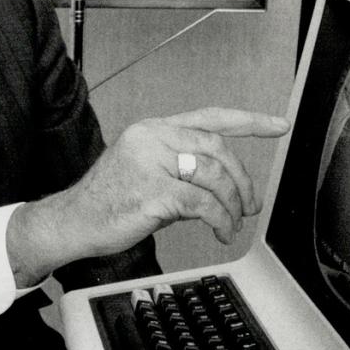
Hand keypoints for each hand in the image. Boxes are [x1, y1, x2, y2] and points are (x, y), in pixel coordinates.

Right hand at [8, 107, 289, 285]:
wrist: (70, 222)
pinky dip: (220, 220)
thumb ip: (182, 171)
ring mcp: (151, 163)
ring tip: (231, 223)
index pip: (210, 118)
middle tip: (250, 203)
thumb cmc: (106, 202)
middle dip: (242, 180)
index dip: (249, 121)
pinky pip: (203, 204)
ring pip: (214, 177)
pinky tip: (221, 231)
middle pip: (218, 148)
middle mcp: (152, 138)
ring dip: (232, 205)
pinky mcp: (153, 192)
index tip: (278, 125)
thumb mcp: (145, 174)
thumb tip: (222, 188)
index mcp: (153, 129)